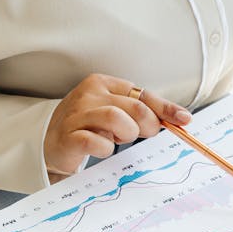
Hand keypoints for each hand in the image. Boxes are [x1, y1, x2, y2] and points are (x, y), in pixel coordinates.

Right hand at [44, 73, 191, 181]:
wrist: (47, 141)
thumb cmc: (86, 125)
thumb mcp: (114, 112)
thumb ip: (140, 112)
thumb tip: (176, 119)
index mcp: (103, 83)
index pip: (143, 94)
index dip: (166, 108)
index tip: (184, 119)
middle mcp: (89, 94)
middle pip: (134, 106)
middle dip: (148, 124)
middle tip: (147, 134)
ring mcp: (77, 114)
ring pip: (117, 119)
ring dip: (126, 134)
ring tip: (119, 139)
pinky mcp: (68, 136)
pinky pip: (96, 142)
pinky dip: (106, 148)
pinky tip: (102, 147)